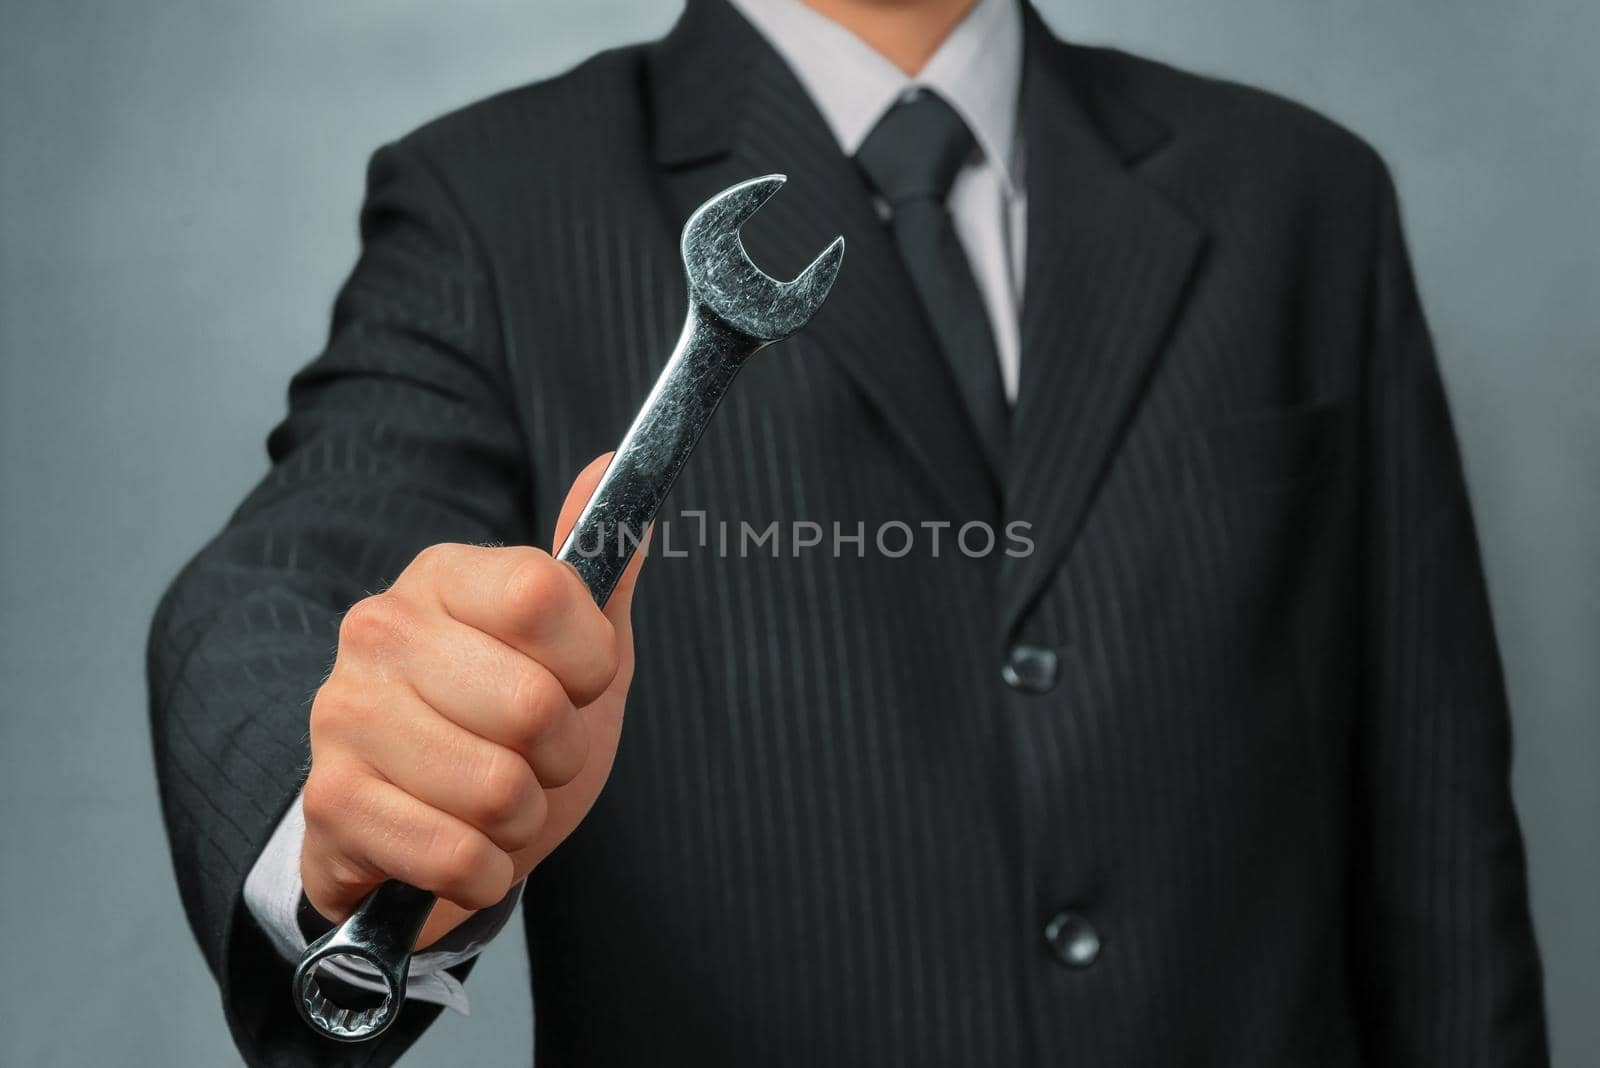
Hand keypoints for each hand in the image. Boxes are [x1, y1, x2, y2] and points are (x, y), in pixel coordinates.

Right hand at [300, 453, 641, 948]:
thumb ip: (596, 571)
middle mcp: (379, 630)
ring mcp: (342, 715)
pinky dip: (484, 870)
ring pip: (499, 788)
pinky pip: (457, 854)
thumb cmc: (506, 734)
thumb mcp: (574, 654)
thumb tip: (615, 462)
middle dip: (560, 754)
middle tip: (534, 756)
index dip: (590, 660)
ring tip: (495, 803)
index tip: (578, 681)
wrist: (418, 836)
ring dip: (522, 818)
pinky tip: (463, 848)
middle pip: (533, 705)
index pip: (547, 595)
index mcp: (443, 577)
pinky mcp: (328, 805)